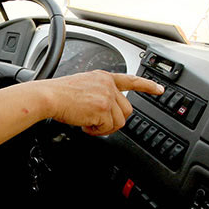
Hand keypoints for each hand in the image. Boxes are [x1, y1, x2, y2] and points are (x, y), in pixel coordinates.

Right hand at [44, 71, 163, 135]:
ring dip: (104, 127)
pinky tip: (85, 125)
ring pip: (119, 121)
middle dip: (114, 120)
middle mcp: (108, 84)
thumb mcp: (84, 85)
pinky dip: (97, 131)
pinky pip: (108, 127)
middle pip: (126, 110)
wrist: (49, 96)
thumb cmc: (59, 93)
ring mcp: (107, 96)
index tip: (159, 90)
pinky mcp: (103, 108)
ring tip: (89, 124)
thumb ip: (99, 93)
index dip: (147, 85)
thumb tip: (106, 111)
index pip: (130, 80)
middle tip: (98, 123)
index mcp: (103, 77)